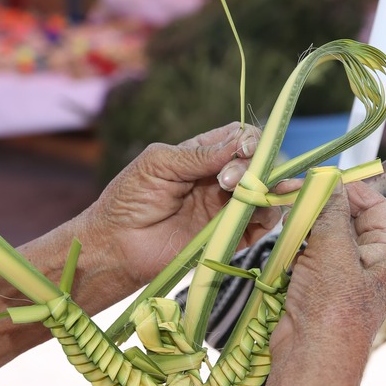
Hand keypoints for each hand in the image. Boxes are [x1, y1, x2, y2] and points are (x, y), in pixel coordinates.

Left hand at [76, 122, 277, 290]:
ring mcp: (227, 208)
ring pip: (266, 191)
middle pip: (259, 164)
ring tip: (245, 194)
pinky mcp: (232, 236)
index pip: (240, 138)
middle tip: (228, 181)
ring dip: (265, 188)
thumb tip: (241, 143)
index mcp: (203, 156)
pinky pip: (263, 222)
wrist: (116, 247)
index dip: (250, 139)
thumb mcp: (159, 163)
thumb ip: (199, 154)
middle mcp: (220, 180)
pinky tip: (258, 210)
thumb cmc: (129, 200)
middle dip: (255, 166)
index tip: (245, 148)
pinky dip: (269, 214)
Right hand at [270, 181, 385, 357]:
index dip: (346, 188)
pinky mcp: (324, 284)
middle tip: (291, 190)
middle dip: (321, 203)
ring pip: (327, 232)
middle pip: (349, 216)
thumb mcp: (334, 252)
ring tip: (285, 211)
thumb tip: (328, 181)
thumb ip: (331, 211)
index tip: (317, 177)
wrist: (311, 359)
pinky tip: (284, 237)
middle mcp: (374, 261)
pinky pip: (313, 251)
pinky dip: (298, 242)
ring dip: (306, 222)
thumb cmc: (332, 311)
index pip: (375, 204)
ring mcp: (348, 273)